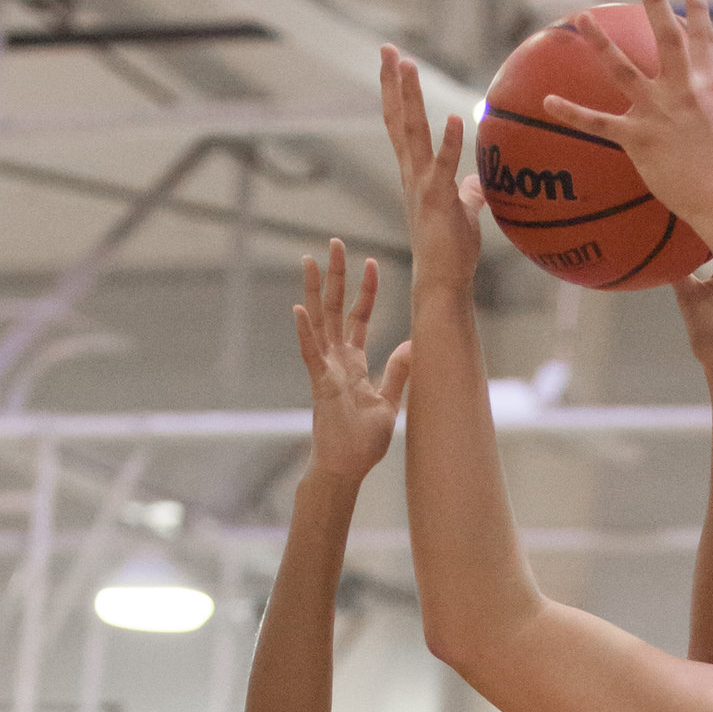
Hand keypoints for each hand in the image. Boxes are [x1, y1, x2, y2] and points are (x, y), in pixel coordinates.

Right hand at [295, 240, 409, 484]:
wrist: (347, 468)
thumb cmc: (364, 441)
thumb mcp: (389, 401)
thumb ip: (398, 372)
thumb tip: (414, 345)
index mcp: (354, 363)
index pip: (360, 318)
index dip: (366, 291)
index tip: (372, 263)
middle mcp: (337, 360)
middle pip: (334, 309)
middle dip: (336, 276)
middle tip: (334, 243)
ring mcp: (325, 370)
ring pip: (318, 322)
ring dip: (313, 291)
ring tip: (308, 260)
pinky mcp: (319, 385)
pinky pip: (310, 354)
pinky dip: (305, 333)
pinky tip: (298, 309)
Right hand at [379, 47, 482, 292]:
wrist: (443, 282)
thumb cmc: (451, 251)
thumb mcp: (462, 213)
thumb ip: (466, 194)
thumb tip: (476, 182)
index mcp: (415, 174)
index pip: (402, 126)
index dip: (396, 94)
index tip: (394, 63)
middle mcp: (411, 175)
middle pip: (399, 120)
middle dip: (393, 83)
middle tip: (388, 48)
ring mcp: (421, 186)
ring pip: (412, 134)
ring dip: (410, 98)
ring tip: (407, 66)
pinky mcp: (436, 200)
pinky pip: (443, 166)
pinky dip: (449, 143)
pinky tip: (453, 118)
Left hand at [543, 0, 712, 243]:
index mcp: (708, 87)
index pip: (703, 39)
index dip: (698, 9)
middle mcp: (682, 90)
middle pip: (666, 36)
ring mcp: (658, 112)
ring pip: (622, 69)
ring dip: (600, 42)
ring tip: (583, 17)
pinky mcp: (638, 138)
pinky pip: (597, 124)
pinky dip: (571, 113)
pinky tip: (547, 100)